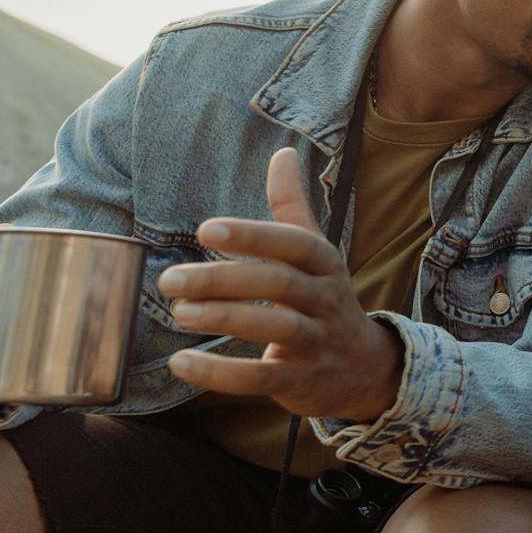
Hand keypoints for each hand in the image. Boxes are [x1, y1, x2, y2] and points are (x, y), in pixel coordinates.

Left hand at [159, 148, 401, 421]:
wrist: (362, 368)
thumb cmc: (324, 300)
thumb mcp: (315, 253)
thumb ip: (292, 207)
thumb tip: (283, 152)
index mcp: (325, 263)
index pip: (293, 243)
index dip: (253, 236)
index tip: (206, 230)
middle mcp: (324, 299)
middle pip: (278, 283)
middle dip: (222, 279)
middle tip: (169, 280)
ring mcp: (316, 340)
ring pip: (273, 327)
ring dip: (223, 318)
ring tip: (178, 312)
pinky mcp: (300, 380)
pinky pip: (261, 377)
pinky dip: (220, 372)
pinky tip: (181, 362)